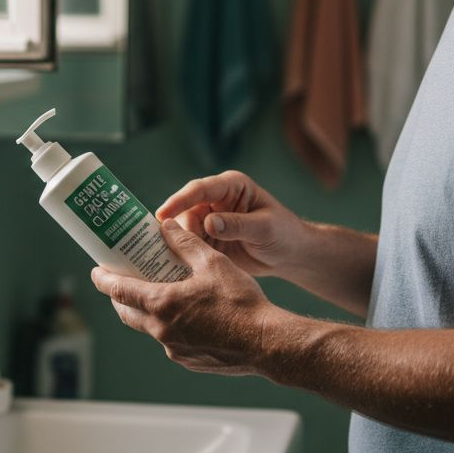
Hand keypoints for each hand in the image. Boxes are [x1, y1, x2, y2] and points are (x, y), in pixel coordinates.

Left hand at [90, 219, 279, 375]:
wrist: (267, 343)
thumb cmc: (241, 303)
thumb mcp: (212, 262)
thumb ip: (185, 243)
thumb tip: (166, 226)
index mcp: (162, 304)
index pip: (119, 291)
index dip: (103, 280)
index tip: (96, 271)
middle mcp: (161, 330)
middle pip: (127, 313)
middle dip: (120, 297)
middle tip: (123, 281)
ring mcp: (174, 349)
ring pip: (151, 327)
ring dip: (150, 311)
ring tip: (163, 293)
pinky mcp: (189, 360)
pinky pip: (172, 340)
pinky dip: (172, 325)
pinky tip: (190, 314)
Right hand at [155, 170, 304, 277]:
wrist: (291, 255)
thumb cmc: (285, 233)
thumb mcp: (265, 228)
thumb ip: (238, 225)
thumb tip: (208, 223)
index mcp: (231, 186)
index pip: (200, 189)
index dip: (180, 200)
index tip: (163, 215)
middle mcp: (215, 201)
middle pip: (186, 210)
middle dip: (175, 228)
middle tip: (164, 246)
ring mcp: (209, 220)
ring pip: (183, 230)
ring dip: (177, 243)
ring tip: (168, 259)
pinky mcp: (208, 240)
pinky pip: (189, 245)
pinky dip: (182, 255)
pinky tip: (175, 266)